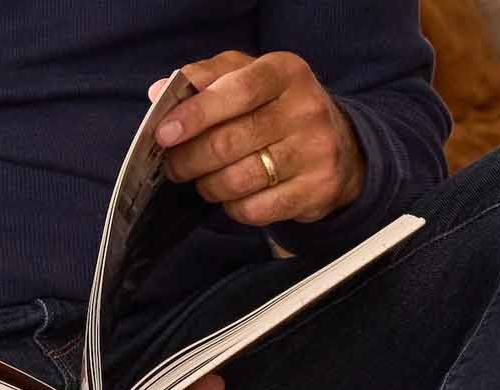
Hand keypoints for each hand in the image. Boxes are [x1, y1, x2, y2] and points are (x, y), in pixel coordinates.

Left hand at [148, 52, 365, 227]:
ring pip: (240, 179)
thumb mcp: (249, 79)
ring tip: (202, 182)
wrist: (341, 147)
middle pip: (230, 141)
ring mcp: (315, 151)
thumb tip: (158, 93)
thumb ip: (206, 79)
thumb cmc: (278, 109)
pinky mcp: (316, 189)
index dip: (194, 115)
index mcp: (284, 71)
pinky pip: (257, 208)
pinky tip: (231, 198)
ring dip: (209, 186)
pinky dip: (233, 207)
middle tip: (174, 167)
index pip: (234, 91)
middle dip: (191, 159)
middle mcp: (305, 108)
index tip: (164, 134)